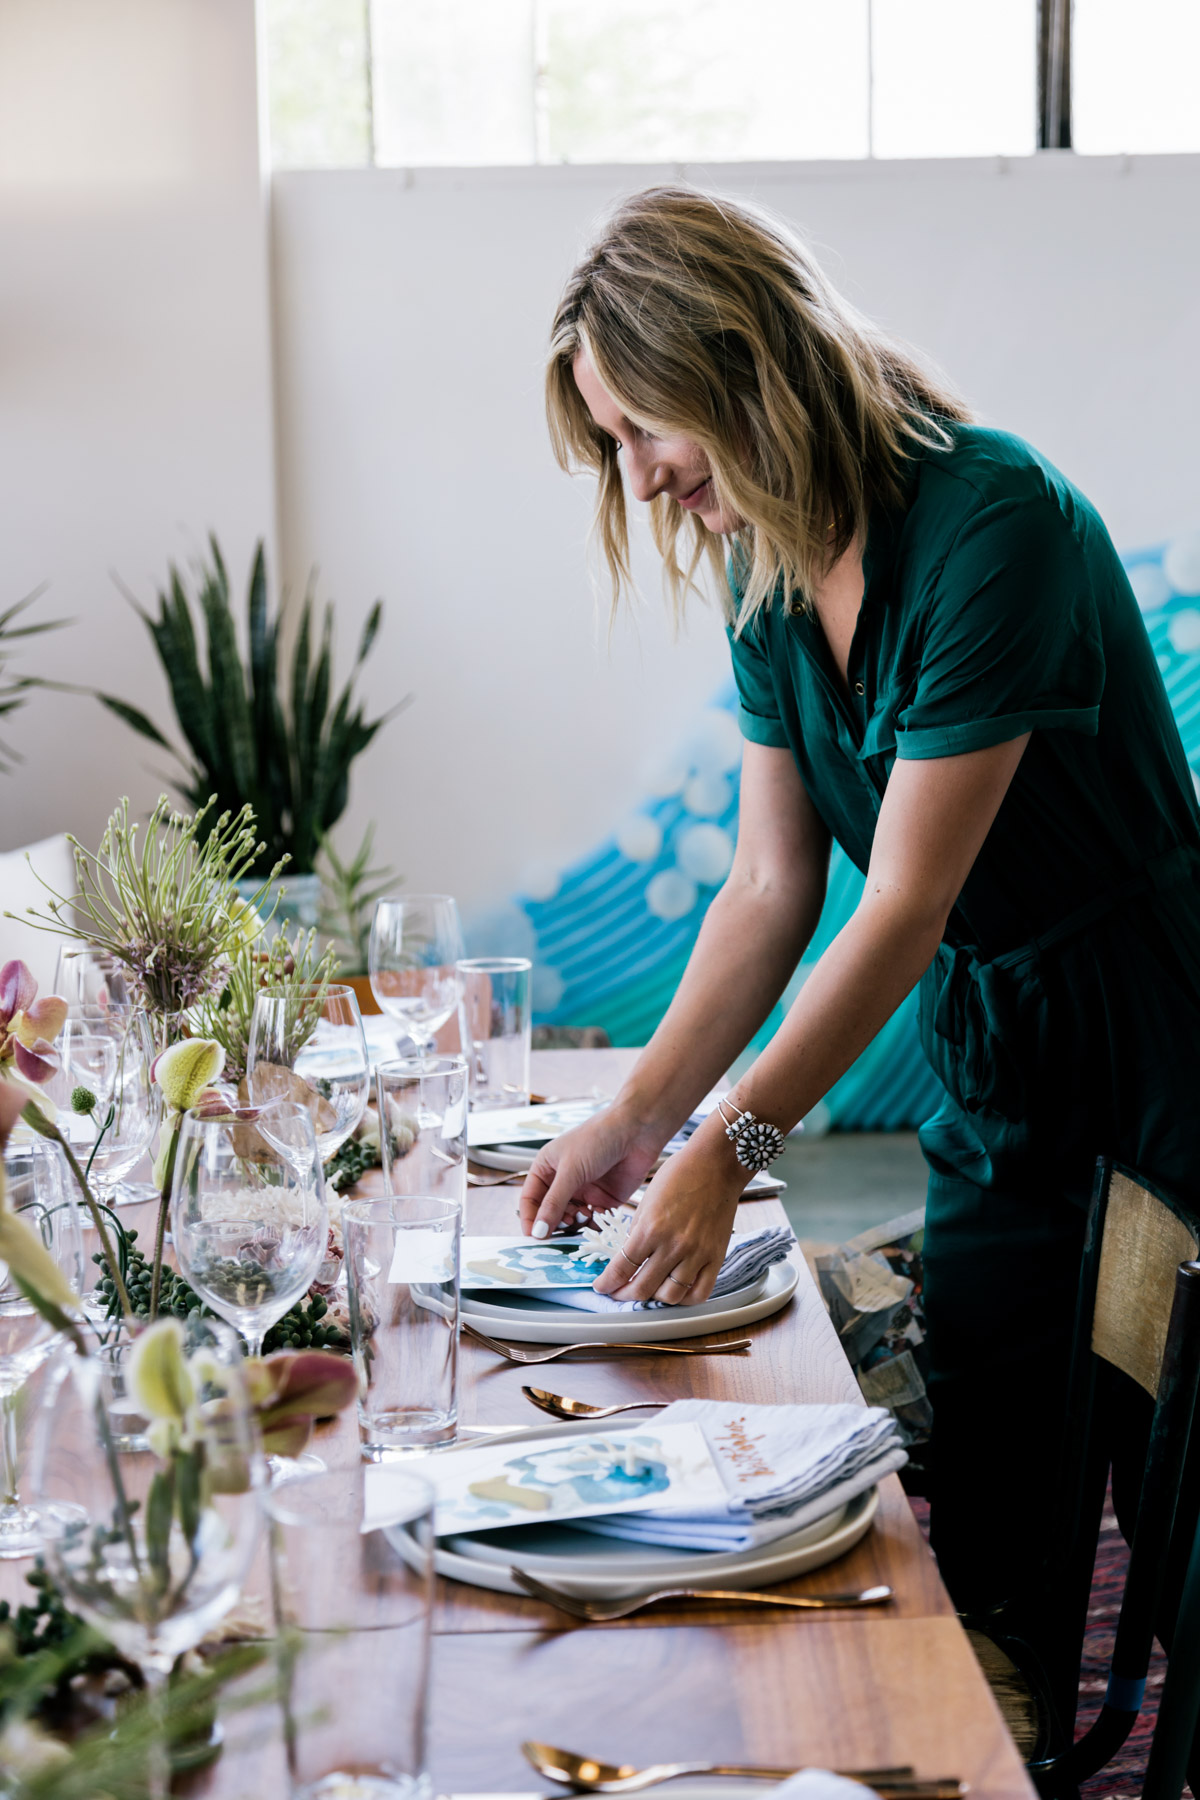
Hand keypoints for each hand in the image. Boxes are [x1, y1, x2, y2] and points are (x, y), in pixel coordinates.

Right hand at [518, 1104, 663, 1238]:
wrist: (637, 1130)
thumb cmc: (598, 1139)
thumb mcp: (571, 1170)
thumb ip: (554, 1203)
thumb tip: (536, 1232)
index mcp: (547, 1168)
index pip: (530, 1198)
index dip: (529, 1218)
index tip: (532, 1237)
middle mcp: (564, 1181)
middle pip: (550, 1213)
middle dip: (555, 1222)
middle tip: (566, 1223)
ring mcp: (584, 1191)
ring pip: (571, 1219)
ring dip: (575, 1223)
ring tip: (584, 1215)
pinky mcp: (604, 1200)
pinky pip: (593, 1220)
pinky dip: (594, 1222)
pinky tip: (599, 1214)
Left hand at [591, 1135, 744, 1304]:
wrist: (716, 1164)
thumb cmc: (680, 1174)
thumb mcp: (647, 1201)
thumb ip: (637, 1233)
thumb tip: (626, 1258)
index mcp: (650, 1228)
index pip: (621, 1268)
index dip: (607, 1283)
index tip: (602, 1287)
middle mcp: (673, 1245)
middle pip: (642, 1288)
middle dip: (624, 1295)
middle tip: (619, 1292)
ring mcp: (696, 1253)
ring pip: (670, 1296)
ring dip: (654, 1299)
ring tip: (649, 1290)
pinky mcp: (716, 1256)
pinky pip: (700, 1293)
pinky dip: (685, 1299)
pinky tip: (676, 1291)